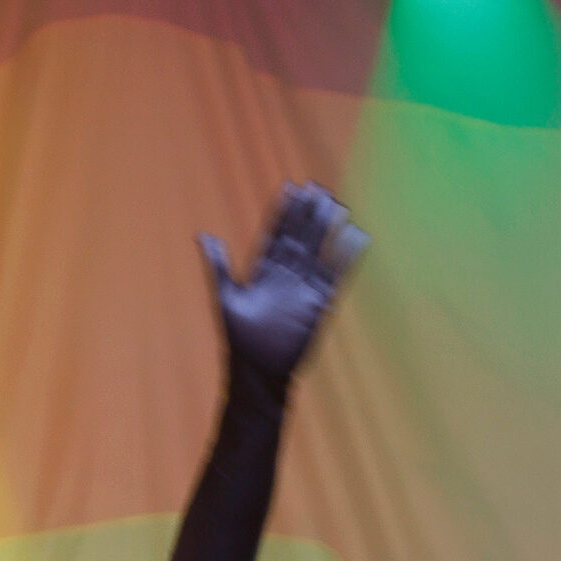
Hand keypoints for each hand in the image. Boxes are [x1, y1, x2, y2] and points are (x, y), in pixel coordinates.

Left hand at [198, 184, 366, 382]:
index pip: (276, 234)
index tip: (292, 187)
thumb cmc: (239, 340)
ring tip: (337, 204)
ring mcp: (303, 288)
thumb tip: (204, 236)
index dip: (284, 213)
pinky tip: (356, 236)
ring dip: (327, 229)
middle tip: (318, 188)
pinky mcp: (319, 303)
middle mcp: (285, 276)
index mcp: (263, 271)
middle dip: (308, 214)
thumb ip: (218, 266)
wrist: (259, 373)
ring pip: (318, 251)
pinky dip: (345, 257)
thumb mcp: (225, 298)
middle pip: (300, 237)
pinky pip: (334, 275)